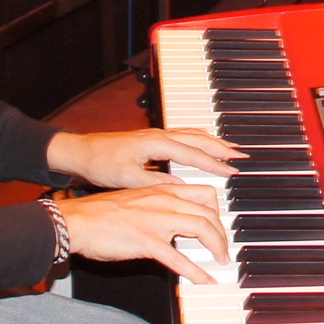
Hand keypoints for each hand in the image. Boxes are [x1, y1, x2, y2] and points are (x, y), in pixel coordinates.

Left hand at [45, 127, 242, 189]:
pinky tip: (203, 146)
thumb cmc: (101, 164)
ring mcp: (156, 135)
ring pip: (192, 135)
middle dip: (221, 147)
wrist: (81, 151)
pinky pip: (183, 136)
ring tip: (230, 149)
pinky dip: (199, 140)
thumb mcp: (128, 178)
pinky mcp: (152, 139)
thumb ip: (156, 182)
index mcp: (156, 143)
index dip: (214, 163)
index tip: (232, 170)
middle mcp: (159, 135)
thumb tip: (181, 188)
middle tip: (242, 156)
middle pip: (198, 139)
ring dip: (213, 141)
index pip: (192, 153)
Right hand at [59, 184, 231, 283]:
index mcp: (162, 190)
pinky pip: (178, 257)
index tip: (220, 225)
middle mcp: (164, 201)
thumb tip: (175, 221)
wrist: (77, 221)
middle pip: (209, 212)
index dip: (218, 211)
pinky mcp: (146, 241)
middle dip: (222, 233)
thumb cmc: (100, 214)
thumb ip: (158, 207)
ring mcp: (156, 221)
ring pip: (201, 228)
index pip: (205, 194)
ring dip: (217, 247)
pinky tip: (204, 280)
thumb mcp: (136, 201)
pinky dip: (196, 271)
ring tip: (221, 261)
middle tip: (223, 249)